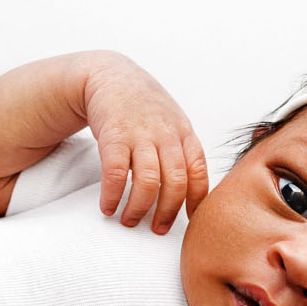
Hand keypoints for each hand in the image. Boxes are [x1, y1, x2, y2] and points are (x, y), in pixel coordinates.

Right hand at [85, 53, 209, 234]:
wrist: (110, 76)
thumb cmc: (144, 106)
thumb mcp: (172, 122)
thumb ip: (182, 151)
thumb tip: (190, 192)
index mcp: (184, 134)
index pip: (199, 173)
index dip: (196, 201)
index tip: (189, 220)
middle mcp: (166, 135)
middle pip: (175, 183)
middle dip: (167, 212)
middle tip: (157, 229)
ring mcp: (140, 135)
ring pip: (148, 182)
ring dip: (139, 208)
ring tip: (129, 221)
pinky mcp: (114, 137)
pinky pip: (117, 174)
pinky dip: (113, 195)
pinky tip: (107, 207)